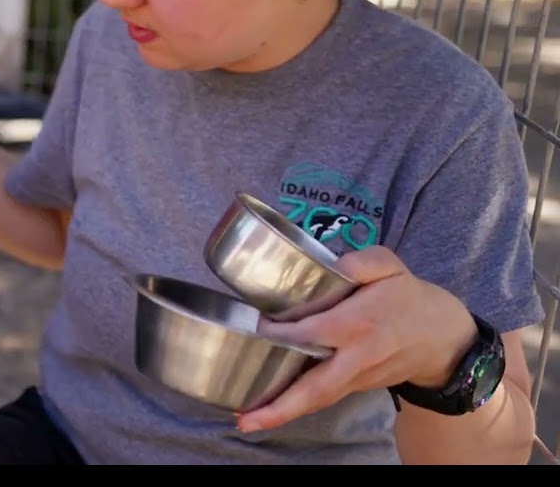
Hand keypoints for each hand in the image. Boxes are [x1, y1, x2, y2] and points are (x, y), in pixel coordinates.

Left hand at [235, 245, 478, 432]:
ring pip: (317, 399)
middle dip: (281, 405)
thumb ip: (359, 262)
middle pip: (316, 388)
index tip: (255, 328)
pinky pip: (322, 397)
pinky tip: (267, 408)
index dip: (284, 333)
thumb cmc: (407, 296)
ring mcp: (356, 378)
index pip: (315, 332)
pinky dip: (296, 405)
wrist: (441, 337)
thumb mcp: (390, 266)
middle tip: (244, 418)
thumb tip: (329, 264)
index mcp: (360, 324)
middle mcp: (356, 358)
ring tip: (246, 422)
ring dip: (282, 413)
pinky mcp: (354, 386)